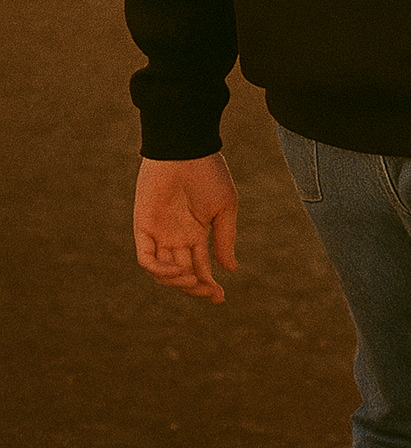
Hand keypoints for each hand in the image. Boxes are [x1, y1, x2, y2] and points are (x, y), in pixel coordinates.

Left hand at [134, 152, 237, 302]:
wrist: (186, 149)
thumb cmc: (208, 173)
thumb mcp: (224, 208)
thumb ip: (224, 239)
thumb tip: (229, 270)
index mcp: (196, 232)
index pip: (200, 266)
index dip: (208, 285)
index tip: (221, 297)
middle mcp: (176, 237)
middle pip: (182, 274)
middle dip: (196, 288)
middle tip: (210, 292)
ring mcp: (159, 234)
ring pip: (163, 272)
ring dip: (179, 281)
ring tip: (194, 278)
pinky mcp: (143, 228)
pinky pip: (147, 259)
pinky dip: (159, 270)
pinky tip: (177, 271)